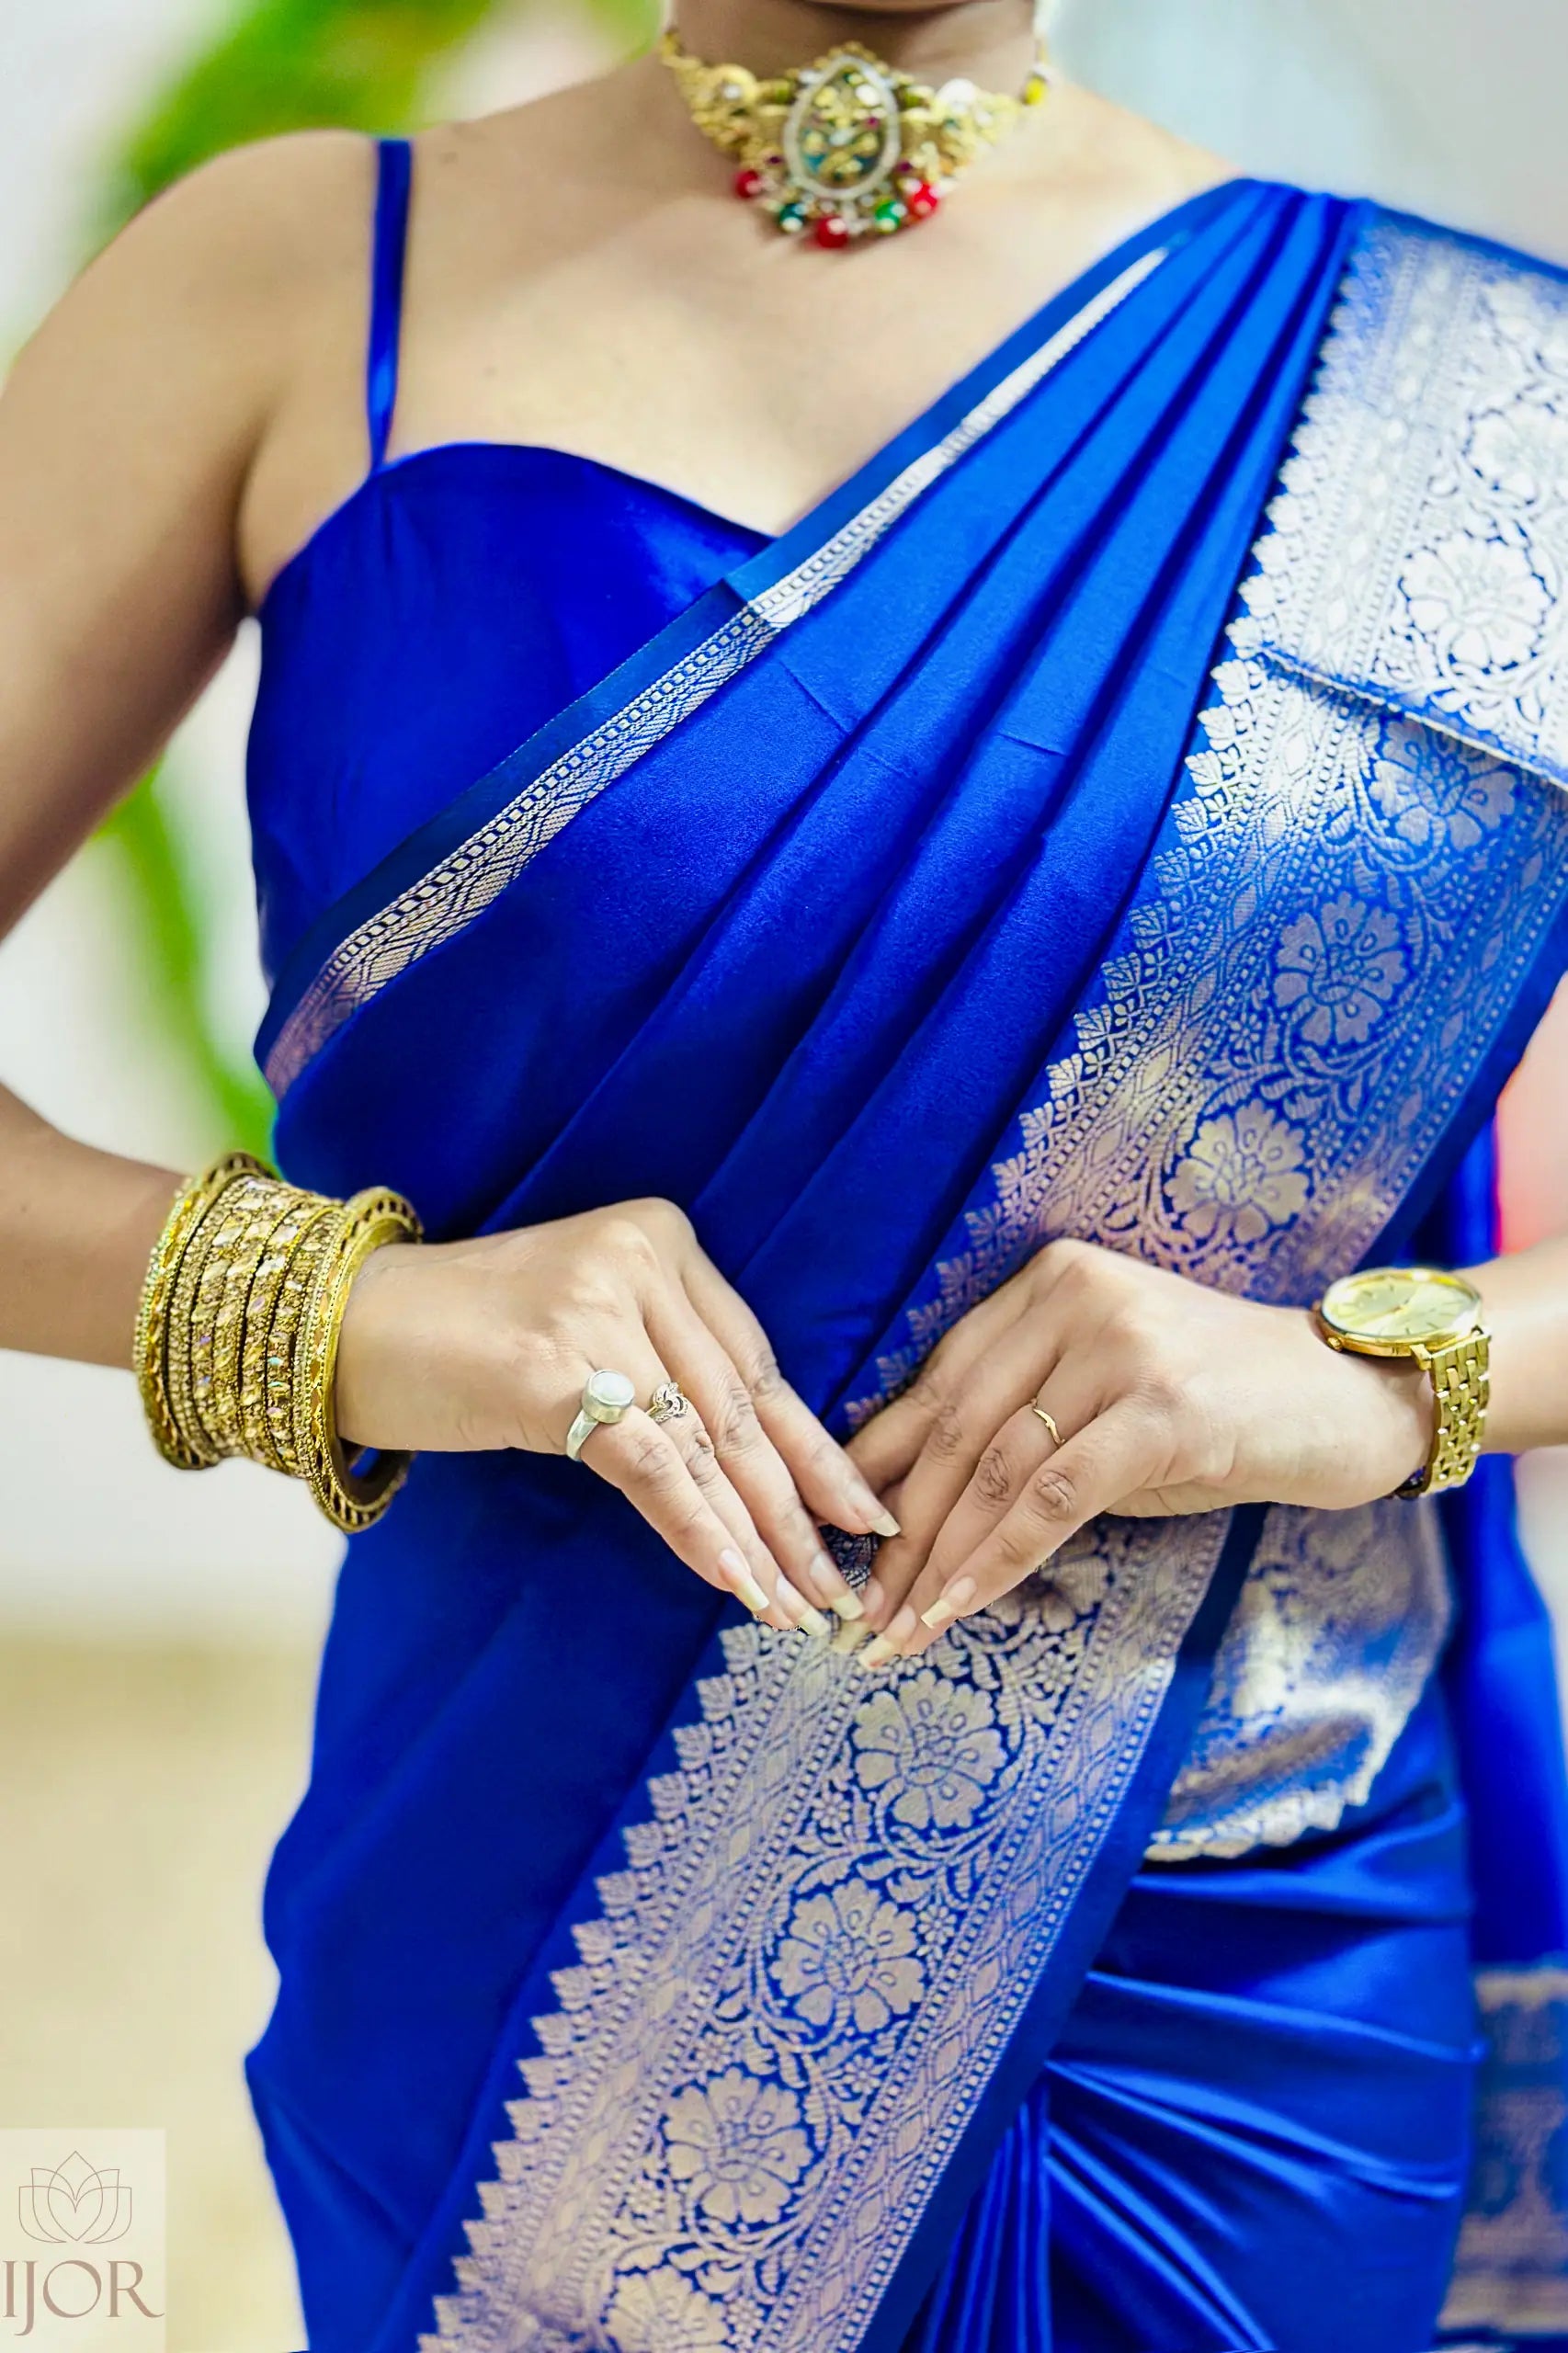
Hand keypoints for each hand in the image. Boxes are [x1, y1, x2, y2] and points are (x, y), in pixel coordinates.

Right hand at [335, 1195, 895, 1634]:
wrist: (340, 1324)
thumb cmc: (464, 1337)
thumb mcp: (585, 1327)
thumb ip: (666, 1367)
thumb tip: (760, 1477)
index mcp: (662, 1238)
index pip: (755, 1364)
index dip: (814, 1450)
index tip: (865, 1515)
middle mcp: (640, 1259)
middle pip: (742, 1408)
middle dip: (800, 1510)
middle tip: (846, 1586)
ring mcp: (595, 1310)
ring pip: (704, 1443)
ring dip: (757, 1538)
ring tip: (797, 1605)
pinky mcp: (551, 1370)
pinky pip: (649, 1464)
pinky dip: (697, 1529)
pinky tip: (734, 1581)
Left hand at [842, 1237, 1433, 1664]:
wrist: (1353, 1399)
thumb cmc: (1220, 1407)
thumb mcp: (1103, 1398)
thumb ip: (1017, 1424)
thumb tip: (905, 1507)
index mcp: (1049, 1282)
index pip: (938, 1383)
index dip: (879, 1467)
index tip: (835, 1539)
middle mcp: (1077, 1297)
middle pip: (954, 1428)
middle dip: (898, 1529)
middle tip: (858, 1607)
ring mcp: (1123, 1348)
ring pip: (994, 1468)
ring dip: (937, 1560)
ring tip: (896, 1626)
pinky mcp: (1164, 1410)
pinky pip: (1054, 1496)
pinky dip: (999, 1558)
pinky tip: (959, 1606)